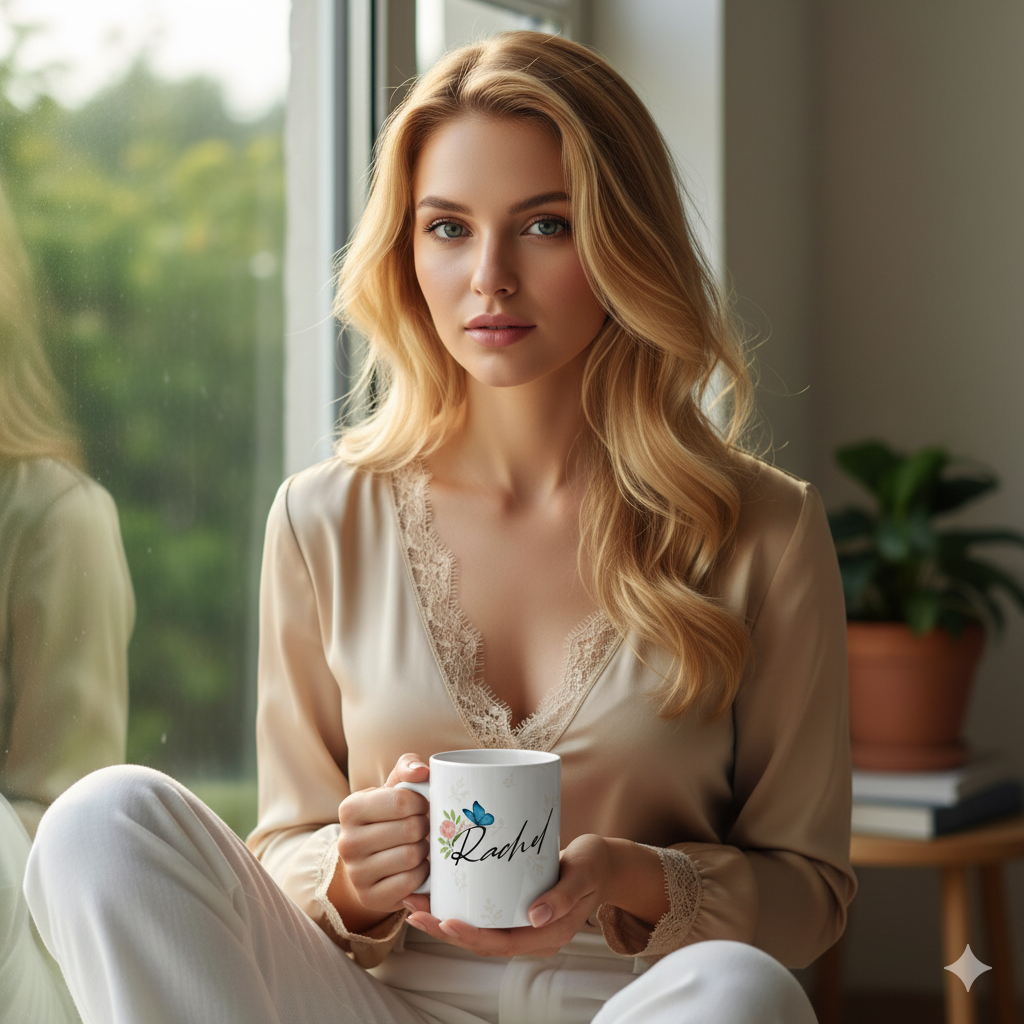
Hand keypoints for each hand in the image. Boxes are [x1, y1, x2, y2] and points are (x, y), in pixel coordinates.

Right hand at [328, 753, 430, 933]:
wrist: (370, 860)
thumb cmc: (389, 816)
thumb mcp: (394, 787)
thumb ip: (408, 768)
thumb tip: (423, 772)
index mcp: (350, 808)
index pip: (400, 801)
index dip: (421, 802)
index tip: (421, 805)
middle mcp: (347, 842)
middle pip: (410, 830)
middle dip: (424, 827)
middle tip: (421, 828)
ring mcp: (356, 873)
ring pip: (412, 857)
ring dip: (424, 851)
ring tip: (417, 846)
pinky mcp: (370, 898)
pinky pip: (411, 884)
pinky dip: (422, 875)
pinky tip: (416, 868)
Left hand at [404, 833, 614, 956]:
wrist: (602, 863)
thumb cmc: (593, 865)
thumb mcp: (583, 874)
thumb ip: (563, 895)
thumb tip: (534, 916)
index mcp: (546, 934)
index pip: (500, 943)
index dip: (469, 936)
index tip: (443, 921)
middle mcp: (530, 934)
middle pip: (481, 940)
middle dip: (444, 928)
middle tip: (414, 910)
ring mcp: (521, 923)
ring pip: (477, 929)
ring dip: (445, 919)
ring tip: (415, 902)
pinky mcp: (514, 908)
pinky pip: (483, 915)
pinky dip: (459, 906)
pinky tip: (438, 892)